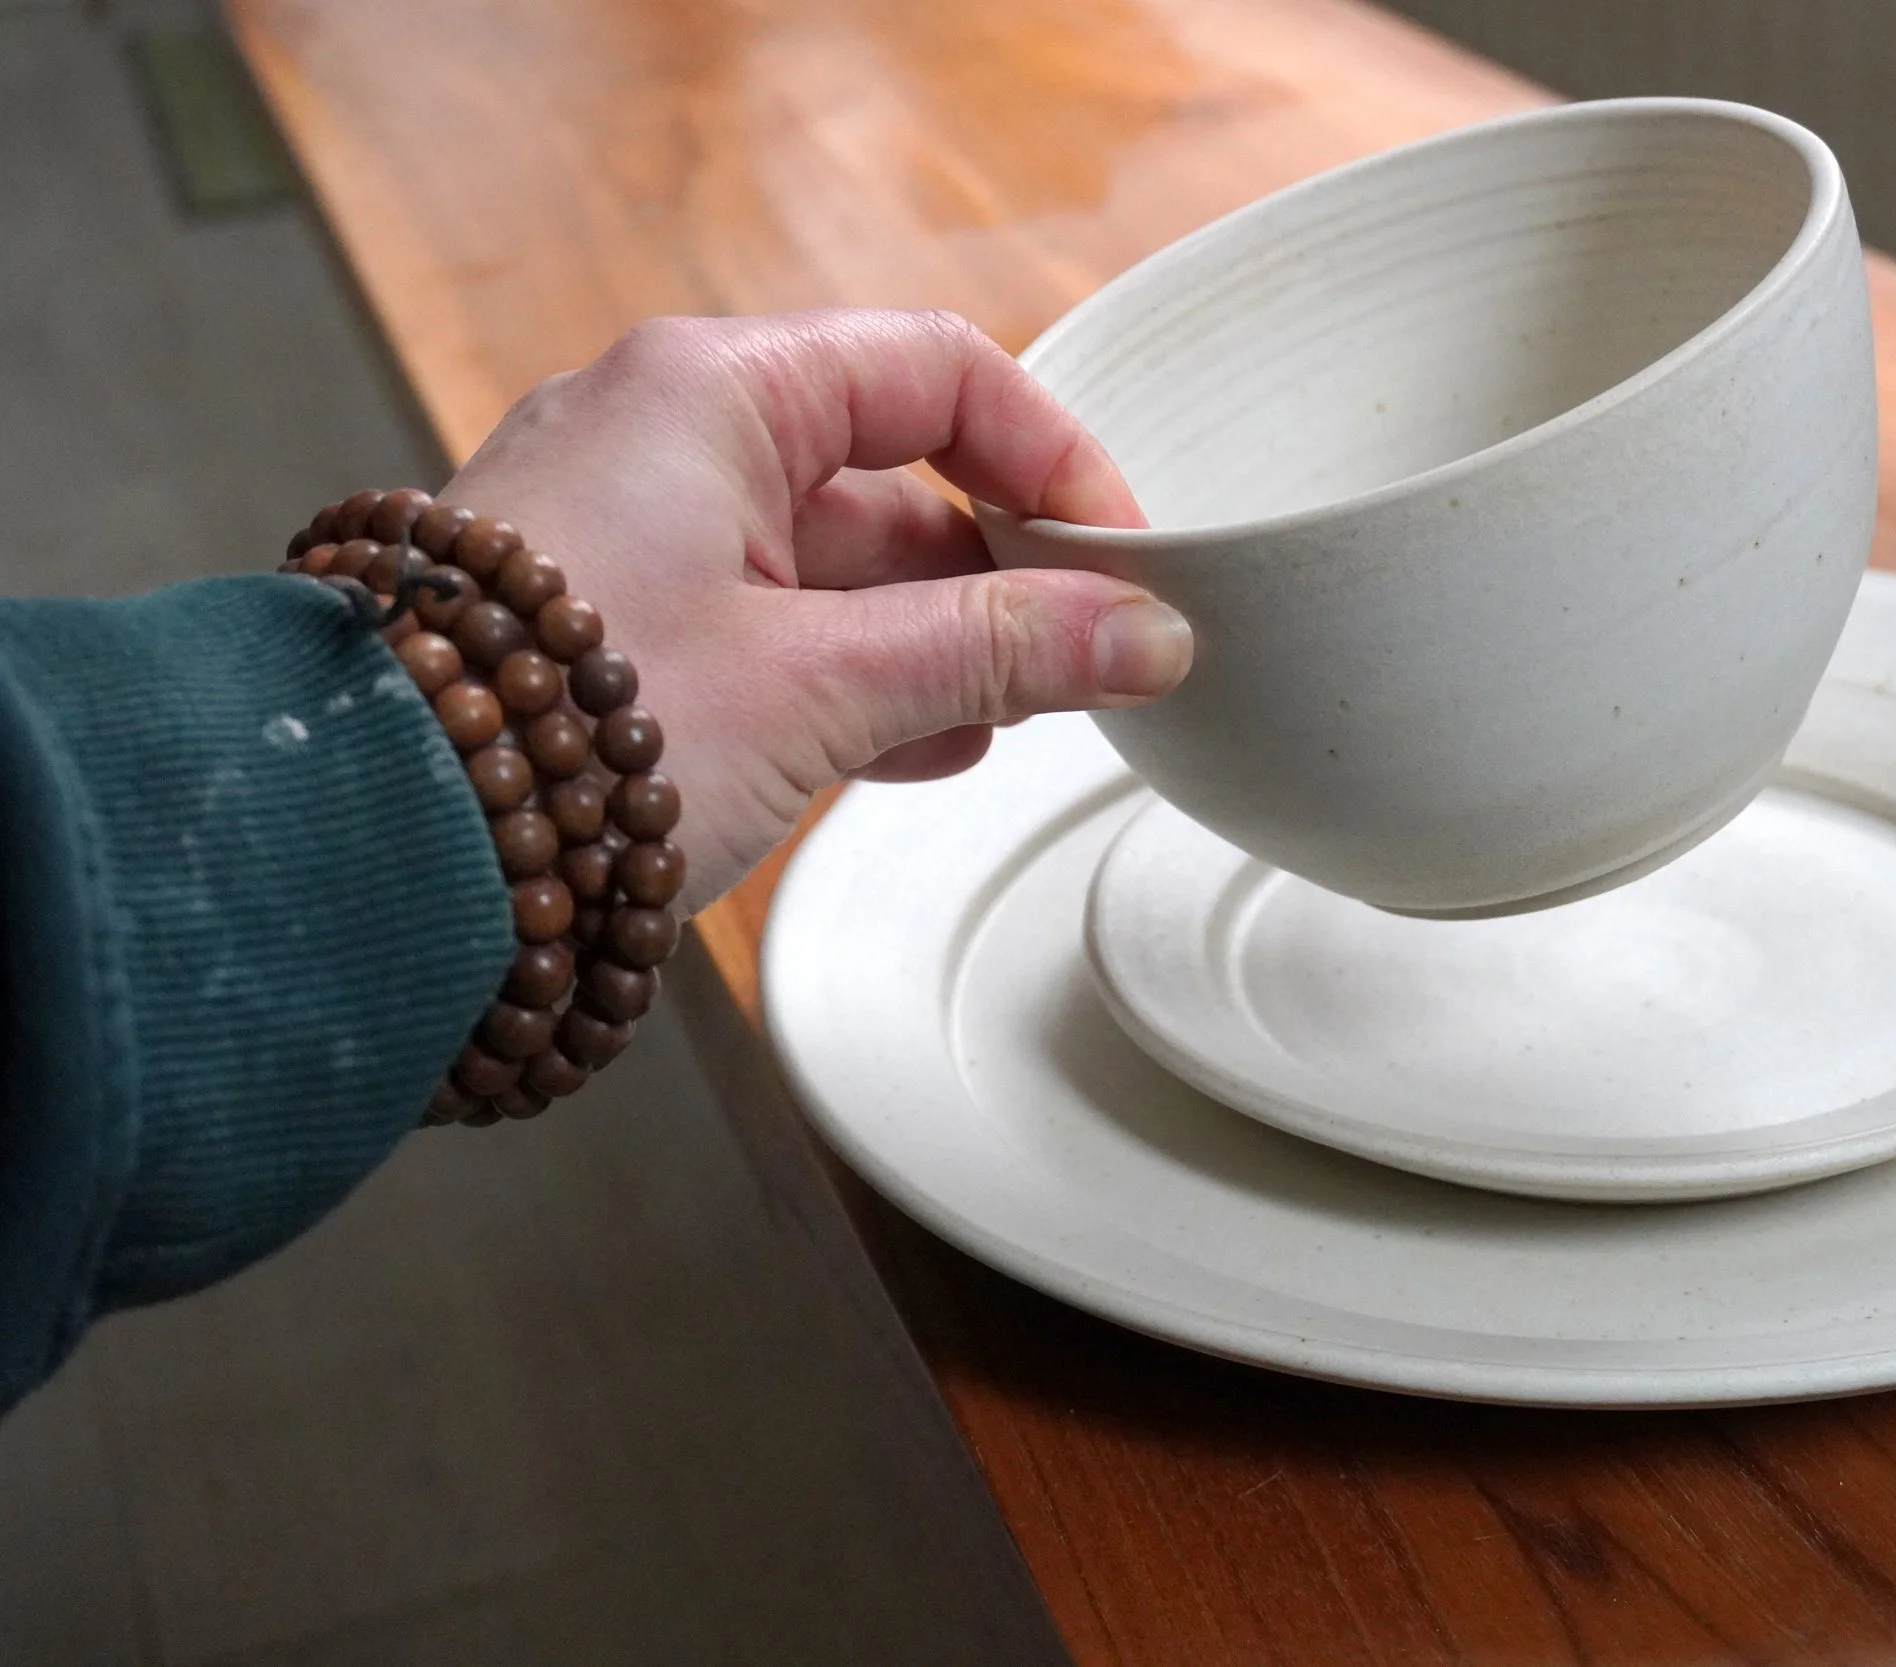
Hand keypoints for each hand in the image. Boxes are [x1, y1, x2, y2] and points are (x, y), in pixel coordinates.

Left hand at [441, 309, 1187, 910]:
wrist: (367, 853)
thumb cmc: (568, 732)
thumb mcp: (822, 684)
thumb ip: (996, 650)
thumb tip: (1144, 635)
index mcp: (712, 393)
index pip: (938, 371)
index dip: (1051, 457)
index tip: (1121, 555)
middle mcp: (663, 437)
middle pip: (889, 473)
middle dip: (997, 572)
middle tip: (1083, 658)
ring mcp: (627, 531)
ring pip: (830, 562)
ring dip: (932, 643)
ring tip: (1006, 722)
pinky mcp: (605, 624)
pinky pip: (765, 623)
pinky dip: (851, 677)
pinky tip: (916, 748)